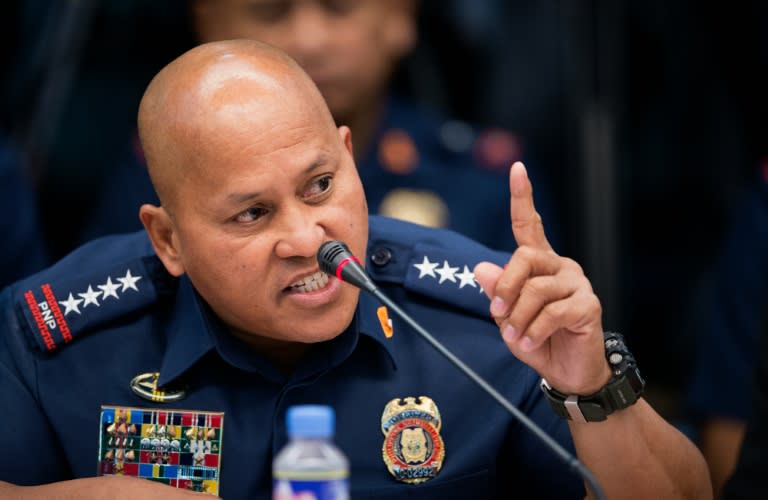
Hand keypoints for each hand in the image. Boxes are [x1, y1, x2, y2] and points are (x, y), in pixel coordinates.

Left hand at [473, 162, 610, 394]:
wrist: (567, 373)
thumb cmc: (535, 340)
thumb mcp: (506, 318)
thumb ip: (496, 293)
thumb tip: (482, 268)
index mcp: (539, 263)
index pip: (529, 224)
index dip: (523, 196)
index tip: (517, 168)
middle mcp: (560, 266)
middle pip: (524, 258)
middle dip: (505, 289)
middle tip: (498, 315)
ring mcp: (576, 283)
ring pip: (536, 289)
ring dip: (518, 317)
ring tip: (515, 336)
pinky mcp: (588, 304)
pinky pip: (552, 312)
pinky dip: (534, 330)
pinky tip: (531, 342)